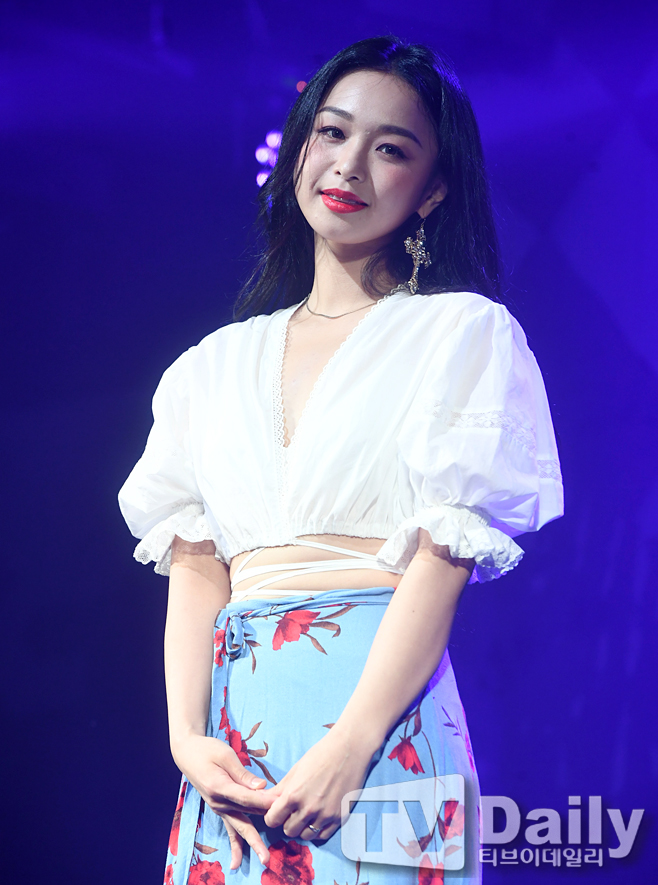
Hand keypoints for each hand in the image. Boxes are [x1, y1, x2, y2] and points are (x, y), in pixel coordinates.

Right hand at [173, 733, 273, 866]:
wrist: (187, 753)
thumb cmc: (207, 750)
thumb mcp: (225, 755)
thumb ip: (243, 774)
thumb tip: (261, 787)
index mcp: (219, 787)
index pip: (247, 797)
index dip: (265, 801)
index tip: (281, 804)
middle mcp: (219, 802)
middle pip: (245, 818)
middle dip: (262, 831)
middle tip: (271, 851)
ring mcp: (219, 808)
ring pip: (239, 827)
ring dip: (252, 842)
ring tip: (263, 859)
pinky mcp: (220, 808)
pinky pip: (230, 828)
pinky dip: (235, 845)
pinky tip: (237, 862)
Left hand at [263, 727, 373, 841]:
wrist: (348, 750)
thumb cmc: (320, 755)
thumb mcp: (295, 770)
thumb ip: (279, 789)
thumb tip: (264, 800)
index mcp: (293, 795)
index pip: (272, 820)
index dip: (272, 816)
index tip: (277, 811)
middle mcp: (308, 809)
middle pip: (288, 830)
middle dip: (287, 821)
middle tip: (293, 810)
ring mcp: (325, 815)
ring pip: (305, 835)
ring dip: (303, 827)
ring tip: (307, 813)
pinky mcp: (339, 818)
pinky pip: (322, 836)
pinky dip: (317, 830)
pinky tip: (318, 817)